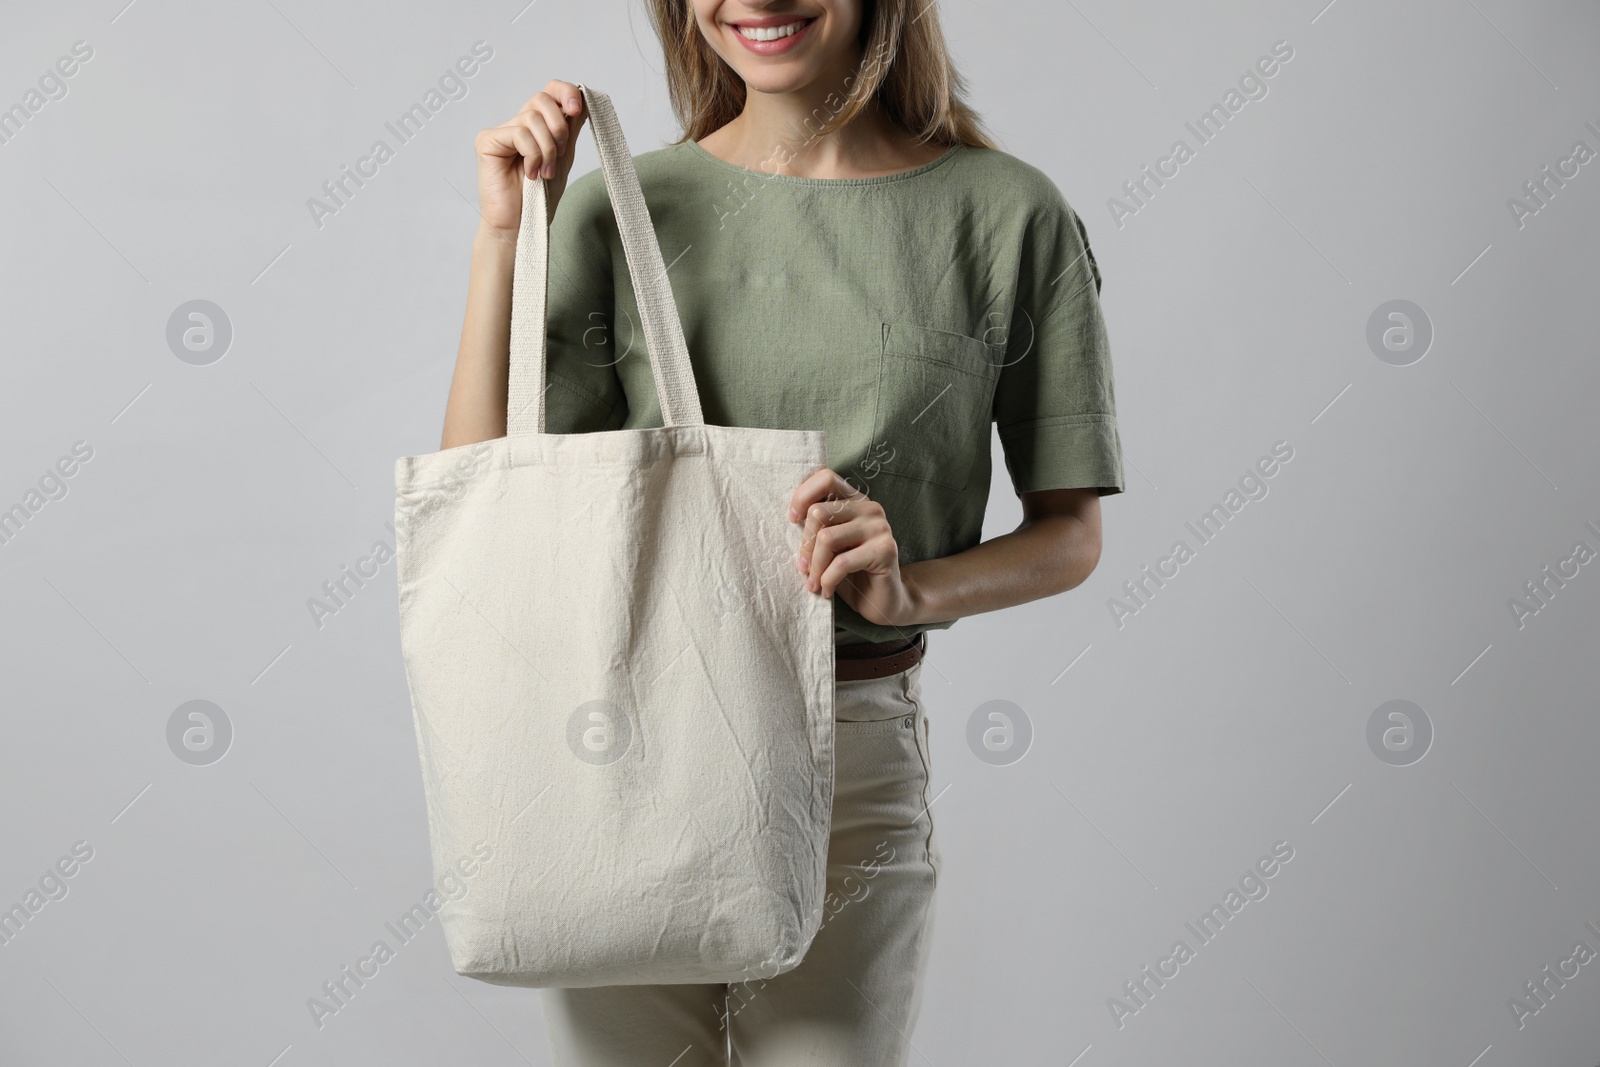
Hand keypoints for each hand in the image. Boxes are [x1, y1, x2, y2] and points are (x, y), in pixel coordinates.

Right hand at [473, 80, 588, 239]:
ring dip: (547, 149)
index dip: (565, 93)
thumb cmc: (539, 198)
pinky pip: (519, 133)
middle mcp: (517, 124)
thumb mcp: (563, 158)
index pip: (549, 92)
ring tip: (545, 173)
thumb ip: (570, 130)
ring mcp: (501, 132)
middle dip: (559, 127)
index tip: (577, 110)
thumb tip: (583, 101)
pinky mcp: (488, 141)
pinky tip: (530, 174)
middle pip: (542, 99)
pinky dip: (532, 155)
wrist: (522, 225)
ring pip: (532, 117)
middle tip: (560, 155)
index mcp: (536, 127)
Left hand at [788, 468, 921, 626]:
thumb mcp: (830, 547)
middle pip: (819, 512)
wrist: (884, 601)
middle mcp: (870, 508)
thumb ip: (817, 527)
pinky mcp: (885, 550)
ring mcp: (880, 527)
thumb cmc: (851, 573)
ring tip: (814, 584)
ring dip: (815, 567)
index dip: (803, 495)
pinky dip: (827, 580)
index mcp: (855, 500)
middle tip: (804, 569)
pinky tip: (826, 591)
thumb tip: (791, 516)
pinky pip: (842, 562)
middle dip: (805, 546)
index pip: (826, 478)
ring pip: (827, 538)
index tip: (792, 520)